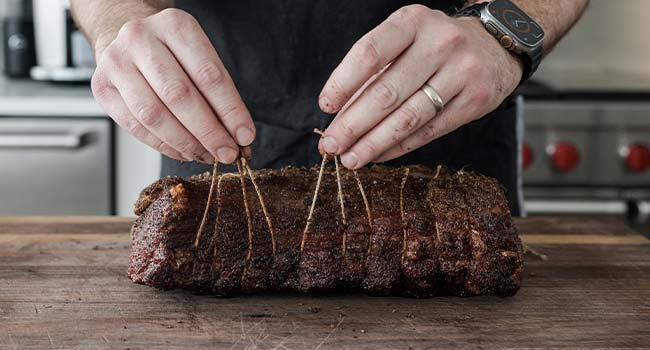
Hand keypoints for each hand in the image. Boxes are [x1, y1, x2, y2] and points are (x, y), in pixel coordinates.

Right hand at [91, 8, 254, 163]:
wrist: (129, 40)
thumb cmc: (173, 53)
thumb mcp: (200, 59)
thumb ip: (218, 95)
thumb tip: (238, 137)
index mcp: (174, 26)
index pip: (209, 75)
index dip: (230, 111)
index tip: (245, 136)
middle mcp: (140, 38)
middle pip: (179, 95)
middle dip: (209, 132)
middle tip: (227, 153)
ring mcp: (116, 62)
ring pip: (154, 115)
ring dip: (186, 143)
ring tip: (206, 155)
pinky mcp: (102, 87)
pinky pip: (136, 126)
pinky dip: (164, 145)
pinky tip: (183, 151)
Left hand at [318, 5, 522, 168]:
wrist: (494, 46)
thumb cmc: (433, 46)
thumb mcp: (405, 42)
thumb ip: (373, 74)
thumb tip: (339, 118)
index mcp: (413, 21)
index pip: (369, 53)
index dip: (343, 82)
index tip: (325, 107)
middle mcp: (440, 42)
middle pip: (386, 92)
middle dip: (352, 124)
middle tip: (331, 145)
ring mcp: (462, 71)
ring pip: (408, 117)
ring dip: (373, 143)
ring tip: (351, 159)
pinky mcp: (475, 100)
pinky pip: (429, 131)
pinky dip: (399, 147)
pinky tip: (379, 155)